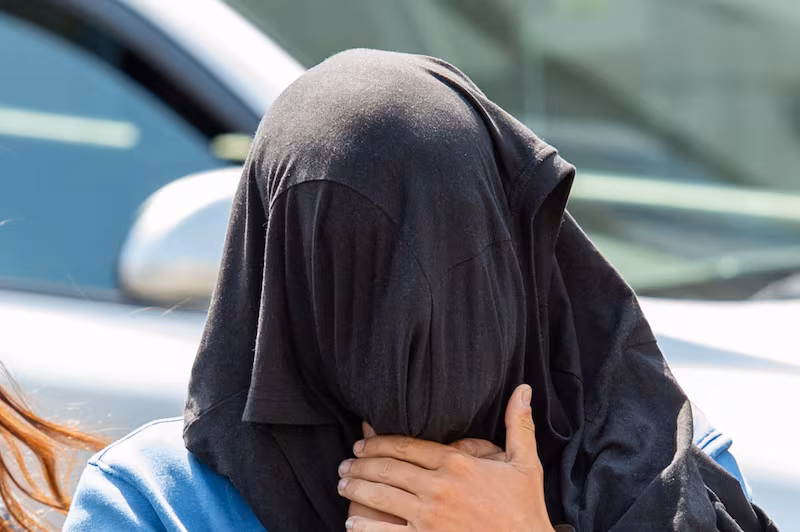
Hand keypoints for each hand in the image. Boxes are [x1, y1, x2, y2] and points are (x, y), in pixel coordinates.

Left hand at [337, 384, 554, 530]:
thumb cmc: (527, 510)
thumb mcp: (526, 464)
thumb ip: (518, 425)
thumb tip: (523, 389)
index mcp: (458, 464)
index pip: (407, 446)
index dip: (378, 443)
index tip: (362, 444)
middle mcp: (439, 488)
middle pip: (388, 469)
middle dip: (360, 465)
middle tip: (345, 464)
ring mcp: (429, 518)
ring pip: (380, 497)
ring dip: (356, 489)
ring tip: (342, 485)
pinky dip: (364, 528)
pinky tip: (352, 523)